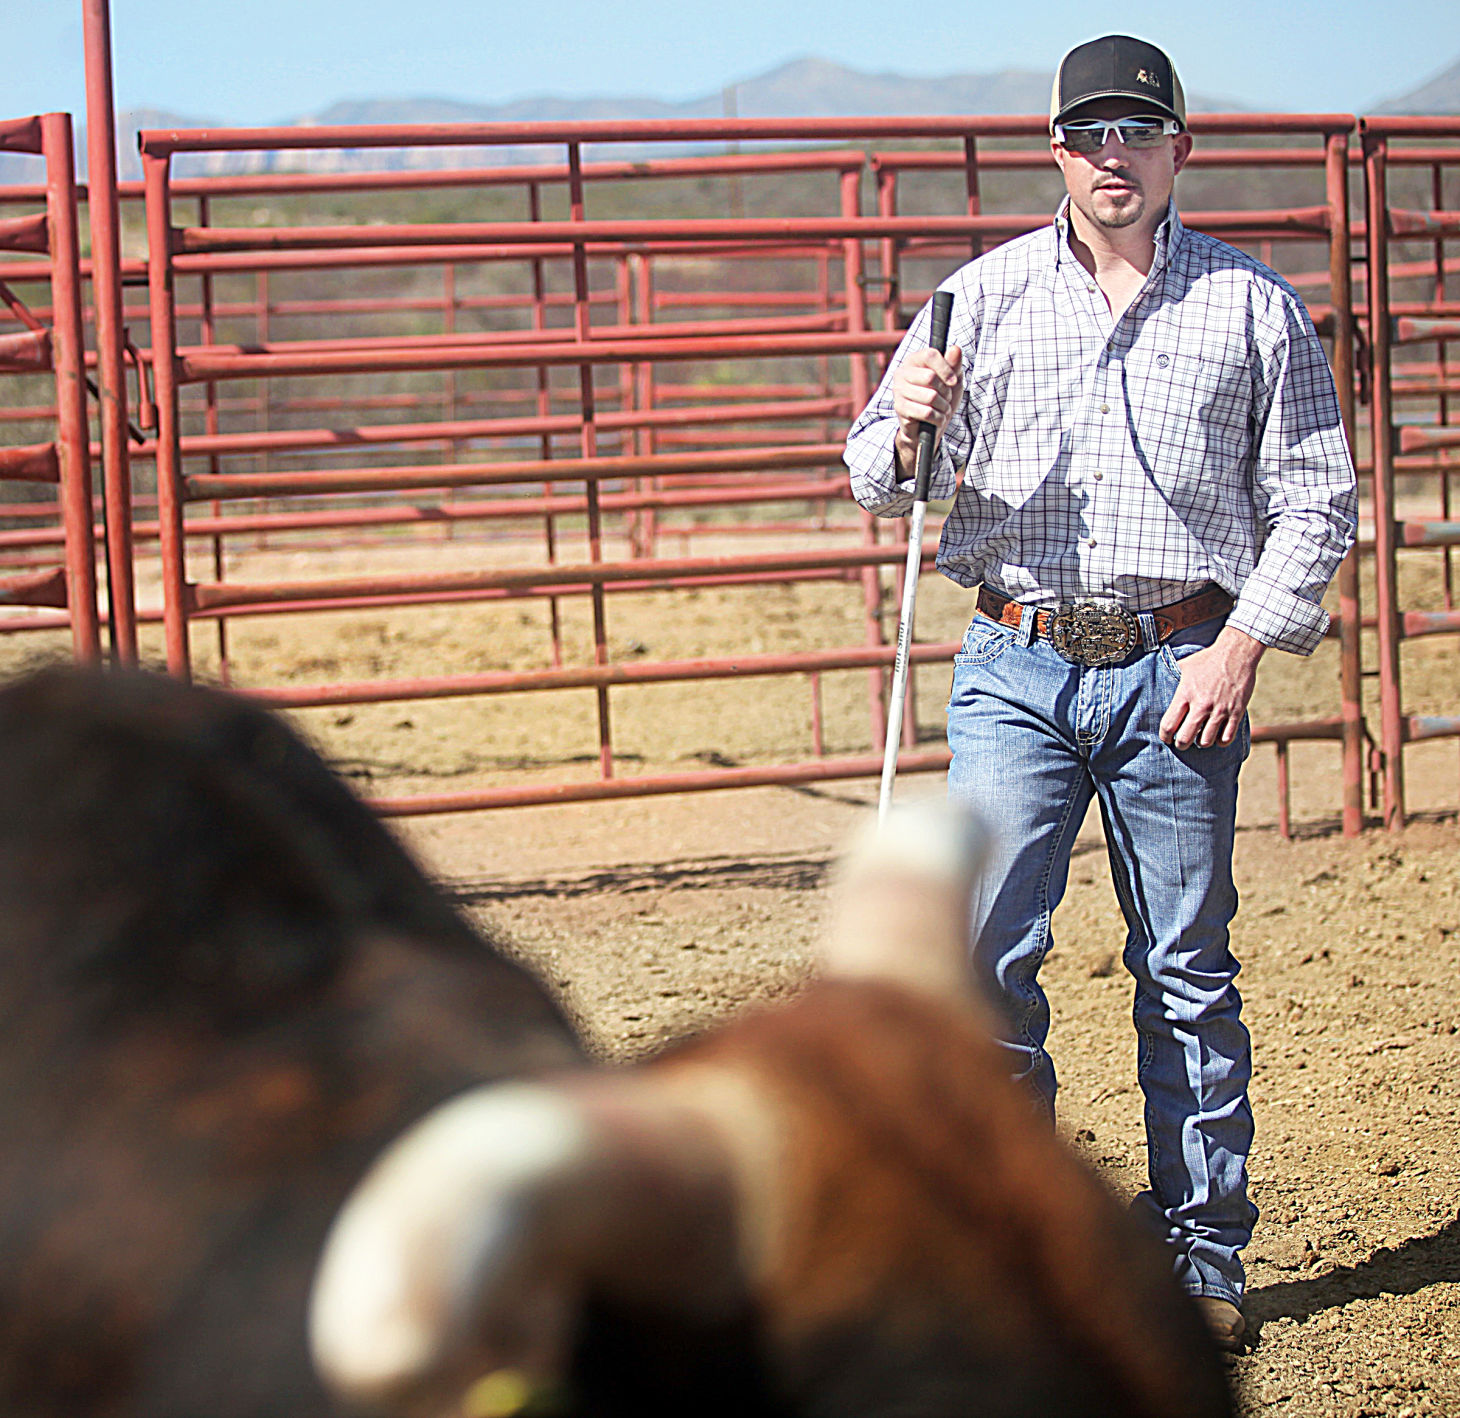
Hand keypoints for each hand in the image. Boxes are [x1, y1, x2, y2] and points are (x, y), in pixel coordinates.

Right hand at [892, 346, 963, 474]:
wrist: (930, 426)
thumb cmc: (941, 397)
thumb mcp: (953, 379)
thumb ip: (954, 364)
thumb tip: (955, 348)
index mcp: (914, 360)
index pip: (930, 355)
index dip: (946, 369)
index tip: (953, 382)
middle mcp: (902, 373)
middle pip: (930, 377)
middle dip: (945, 391)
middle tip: (946, 398)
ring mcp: (898, 391)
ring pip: (930, 396)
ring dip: (943, 406)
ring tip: (942, 409)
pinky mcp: (900, 408)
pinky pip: (926, 412)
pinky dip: (938, 418)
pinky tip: (937, 419)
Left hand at [1158, 626, 1264, 749]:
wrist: (1236, 653)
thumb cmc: (1207, 659)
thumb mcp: (1184, 666)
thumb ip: (1171, 677)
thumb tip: (1155, 678)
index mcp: (1185, 694)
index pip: (1168, 725)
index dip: (1165, 736)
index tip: (1166, 738)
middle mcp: (1201, 705)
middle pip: (1185, 738)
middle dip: (1181, 744)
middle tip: (1182, 742)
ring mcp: (1219, 710)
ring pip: (1206, 741)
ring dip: (1201, 743)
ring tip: (1200, 738)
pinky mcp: (1236, 712)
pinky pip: (1227, 737)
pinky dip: (1220, 741)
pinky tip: (1218, 737)